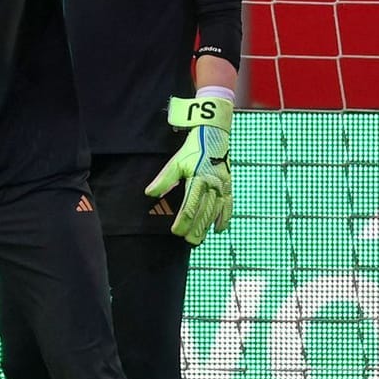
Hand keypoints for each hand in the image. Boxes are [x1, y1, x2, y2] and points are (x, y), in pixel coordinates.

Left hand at [145, 96, 232, 246]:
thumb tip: (149, 194)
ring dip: (207, 227)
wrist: (214, 136)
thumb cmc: (191, 150)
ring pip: (215, 211)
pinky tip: (218, 230)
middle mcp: (213, 184)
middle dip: (195, 228)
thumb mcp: (175, 162)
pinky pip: (228, 205)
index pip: (190, 206)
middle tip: (188, 242)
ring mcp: (223, 186)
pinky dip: (225, 218)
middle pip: (203, 212)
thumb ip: (163, 179)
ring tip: (199, 240)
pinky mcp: (229, 186)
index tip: (175, 232)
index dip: (183, 220)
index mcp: (198, 179)